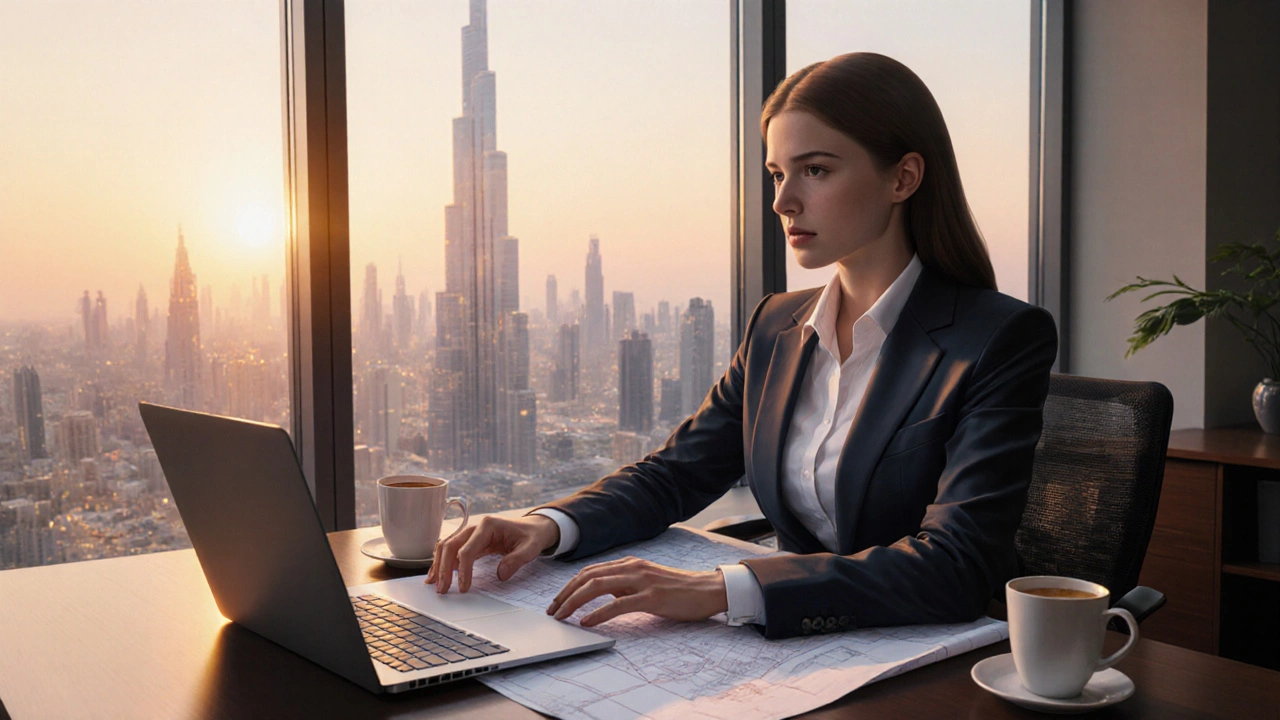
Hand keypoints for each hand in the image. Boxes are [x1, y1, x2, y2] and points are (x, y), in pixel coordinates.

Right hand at [427, 514, 559, 593]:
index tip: (464, 588)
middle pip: (450, 545)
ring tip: (434, 585)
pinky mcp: (470, 541)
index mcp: (488, 525)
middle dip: (443, 568)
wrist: (533, 528)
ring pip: (447, 546)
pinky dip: (442, 562)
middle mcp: (475, 527)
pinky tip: (437, 575)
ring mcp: (471, 533)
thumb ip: (517, 560)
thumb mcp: (531, 548)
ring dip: (438, 565)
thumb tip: (501, 575)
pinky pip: (452, 550)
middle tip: (442, 590)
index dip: (463, 570)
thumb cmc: (531, 537)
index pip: (468, 549)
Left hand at [547, 557, 727, 626]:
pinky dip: (598, 613)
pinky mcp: (651, 597)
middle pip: (588, 577)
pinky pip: (618, 604)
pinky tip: (587, 622)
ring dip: (575, 602)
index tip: (556, 602)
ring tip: (562, 616)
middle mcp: (632, 568)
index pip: (590, 571)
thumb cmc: (678, 590)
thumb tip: (599, 594)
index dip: (569, 586)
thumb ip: (624, 585)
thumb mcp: (645, 582)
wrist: (708, 589)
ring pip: (597, 586)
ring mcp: (641, 581)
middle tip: (552, 611)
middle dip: (565, 594)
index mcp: (629, 564)